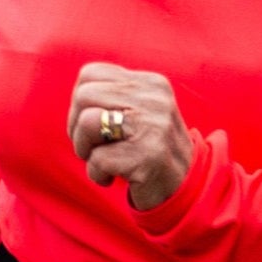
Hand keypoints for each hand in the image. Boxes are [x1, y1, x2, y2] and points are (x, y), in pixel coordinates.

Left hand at [69, 62, 194, 212]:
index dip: (78, 102)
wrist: (186, 187)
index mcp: (151, 83)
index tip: (91, 125)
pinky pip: (97, 160)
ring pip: (87, 122)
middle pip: (84, 95)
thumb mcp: (139, 112)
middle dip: (75, 127)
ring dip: (83, 149)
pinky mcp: (147, 157)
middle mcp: (154, 99)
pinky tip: (114, 178)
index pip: (91, 74)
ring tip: (100, 162)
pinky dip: (96, 174)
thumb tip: (77, 93)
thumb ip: (113, 96)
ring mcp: (153, 127)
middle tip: (90, 147)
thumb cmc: (150, 149)